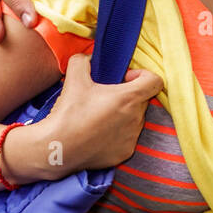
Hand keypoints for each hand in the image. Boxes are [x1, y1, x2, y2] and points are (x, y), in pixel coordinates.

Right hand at [32, 54, 162, 173]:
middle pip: (142, 100)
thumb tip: (88, 59)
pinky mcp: (124, 153)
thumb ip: (82, 61)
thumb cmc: (68, 114)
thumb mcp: (73, 79)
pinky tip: (98, 133)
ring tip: (100, 115)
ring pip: (135, 119)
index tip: (125, 78)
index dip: (142, 75)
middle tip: (106, 96)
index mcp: (129, 98)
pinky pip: (127, 138)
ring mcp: (131, 138)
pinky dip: (117, 133)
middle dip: (128, 95)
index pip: (155, 81)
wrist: (57, 149)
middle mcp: (136, 119)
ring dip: (123, 114)